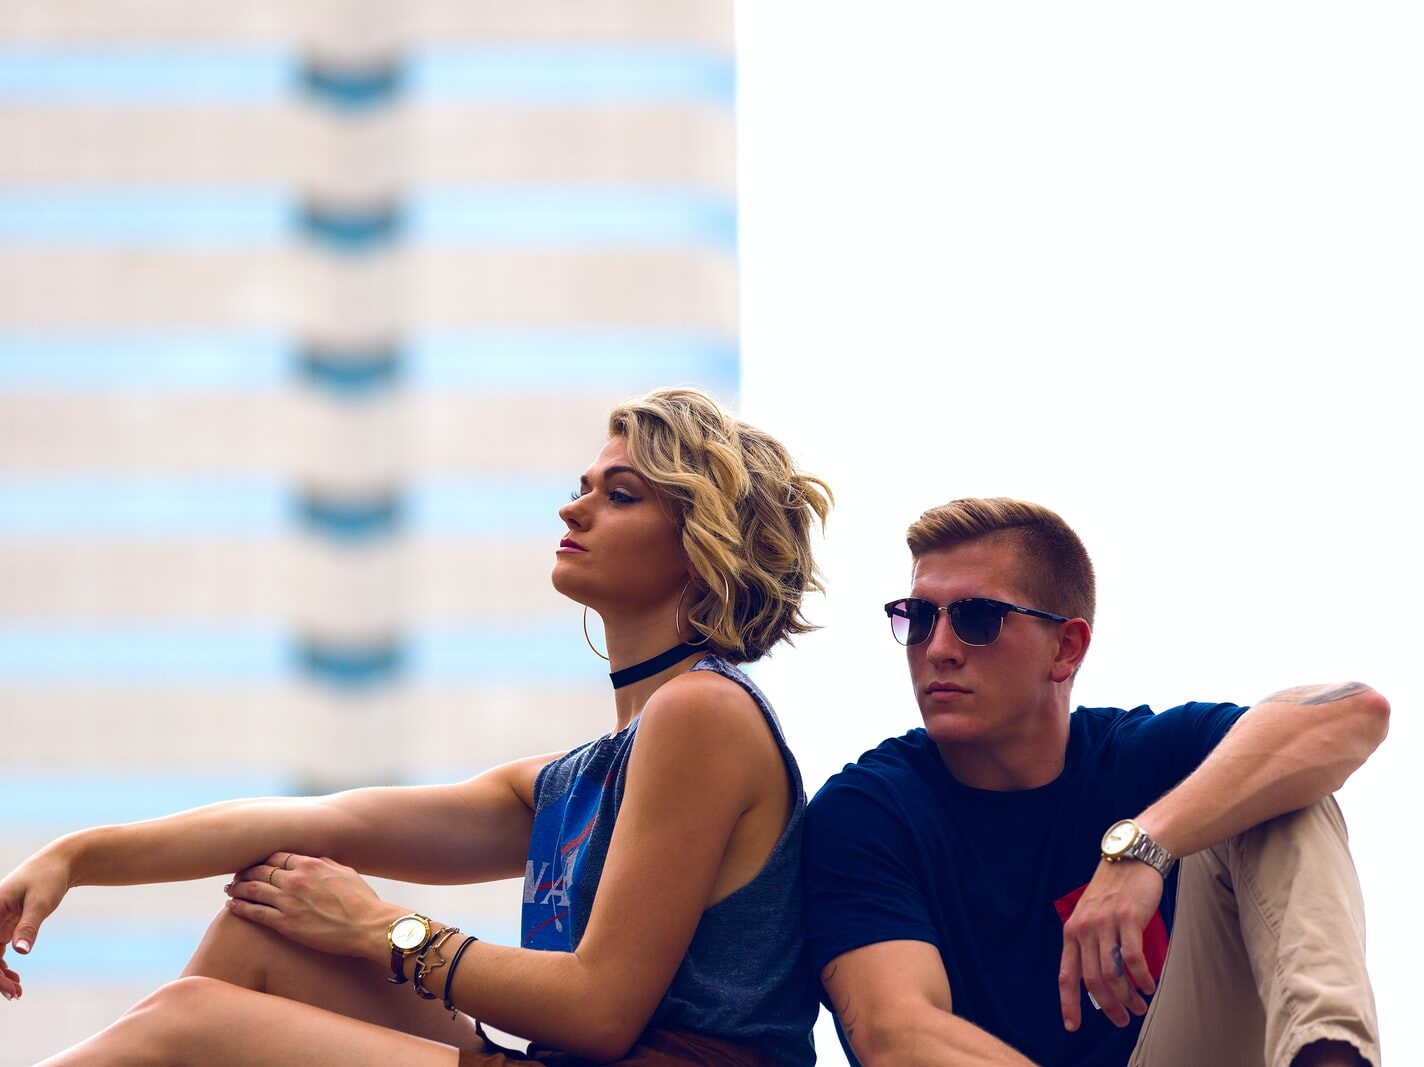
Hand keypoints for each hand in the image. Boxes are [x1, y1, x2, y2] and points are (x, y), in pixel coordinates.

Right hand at [0, 850, 74, 999]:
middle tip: (16, 993)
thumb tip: (21, 952)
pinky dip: (3, 968)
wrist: (59, 864)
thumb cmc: (48, 878)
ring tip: (17, 992)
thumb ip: (29, 926)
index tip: (7, 987)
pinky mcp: (5, 927)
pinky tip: (15, 979)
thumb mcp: (40, 901)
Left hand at [225, 853, 401, 962]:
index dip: (263, 859)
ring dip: (238, 888)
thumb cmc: (361, 900)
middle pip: (260, 870)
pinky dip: (240, 907)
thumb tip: (314, 860)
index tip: (256, 863)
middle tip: (237, 875)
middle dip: (246, 871)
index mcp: (311, 864)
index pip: (276, 856)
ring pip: (253, 889)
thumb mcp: (345, 873)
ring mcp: (288, 901)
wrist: (367, 926)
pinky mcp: (285, 923)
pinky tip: (232, 906)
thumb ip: (325, 865)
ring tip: (230, 889)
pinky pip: (255, 912)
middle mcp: (296, 879)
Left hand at [1058, 858, 1162, 1030]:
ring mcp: (1105, 923)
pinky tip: (1150, 986)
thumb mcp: (1091, 915)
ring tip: (1138, 1006)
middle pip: (1093, 980)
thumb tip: (1097, 980)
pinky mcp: (1128, 918)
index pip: (1066, 975)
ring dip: (1127, 997)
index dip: (1068, 1003)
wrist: (1130, 856)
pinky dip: (1142, 977)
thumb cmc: (1113, 891)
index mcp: (1072, 931)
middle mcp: (1084, 929)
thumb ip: (1090, 943)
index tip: (1072, 1026)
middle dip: (1107, 1007)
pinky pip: (1133, 958)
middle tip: (1122, 1020)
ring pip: (1113, 973)